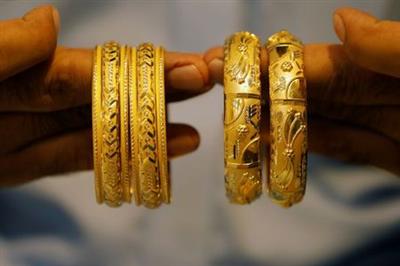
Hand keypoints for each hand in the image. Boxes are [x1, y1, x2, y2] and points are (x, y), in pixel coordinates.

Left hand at [0, 5, 210, 185]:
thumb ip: (10, 48)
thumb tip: (52, 17)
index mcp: (18, 65)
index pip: (98, 68)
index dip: (148, 71)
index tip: (196, 68)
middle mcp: (28, 97)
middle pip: (111, 94)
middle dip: (163, 91)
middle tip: (210, 86)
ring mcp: (24, 134)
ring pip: (102, 129)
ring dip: (151, 131)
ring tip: (196, 132)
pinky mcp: (17, 166)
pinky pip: (75, 160)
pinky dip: (118, 159)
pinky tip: (157, 155)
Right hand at [204, 7, 399, 175]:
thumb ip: (391, 48)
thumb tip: (339, 17)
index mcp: (384, 64)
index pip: (318, 63)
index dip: (272, 63)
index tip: (225, 62)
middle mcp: (379, 90)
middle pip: (309, 90)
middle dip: (263, 90)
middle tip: (218, 90)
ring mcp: (384, 124)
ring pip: (319, 121)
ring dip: (276, 121)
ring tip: (234, 119)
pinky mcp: (393, 157)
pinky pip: (345, 148)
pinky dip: (308, 146)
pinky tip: (275, 142)